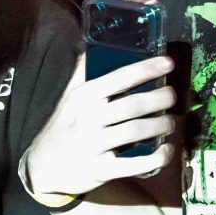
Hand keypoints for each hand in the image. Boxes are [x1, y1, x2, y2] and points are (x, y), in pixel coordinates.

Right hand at [22, 51, 176, 206]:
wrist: (43, 165)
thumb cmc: (63, 126)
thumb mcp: (68, 98)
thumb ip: (81, 74)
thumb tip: (89, 44)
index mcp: (83, 97)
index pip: (119, 78)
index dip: (146, 69)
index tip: (169, 63)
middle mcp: (88, 119)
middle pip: (133, 105)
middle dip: (160, 98)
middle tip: (172, 96)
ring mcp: (94, 145)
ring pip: (137, 131)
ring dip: (161, 125)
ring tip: (170, 122)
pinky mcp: (101, 170)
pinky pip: (136, 164)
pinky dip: (157, 158)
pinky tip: (166, 150)